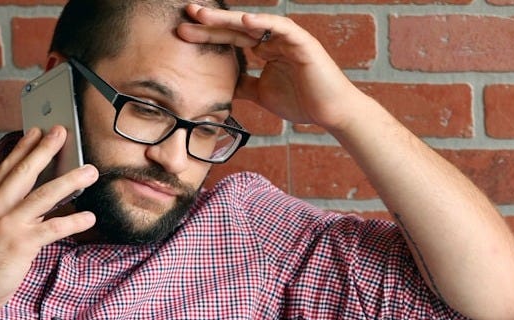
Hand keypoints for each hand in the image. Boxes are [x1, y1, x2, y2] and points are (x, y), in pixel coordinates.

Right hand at [0, 126, 96, 319]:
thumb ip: (5, 214)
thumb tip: (34, 204)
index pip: (6, 169)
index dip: (22, 149)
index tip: (35, 131)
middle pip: (24, 173)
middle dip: (45, 150)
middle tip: (62, 132)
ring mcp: (7, 225)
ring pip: (43, 196)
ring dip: (70, 181)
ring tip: (90, 171)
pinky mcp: (21, 245)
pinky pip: (53, 228)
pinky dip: (74, 221)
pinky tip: (90, 217)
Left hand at [177, 6, 367, 132]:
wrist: (331, 113)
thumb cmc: (303, 103)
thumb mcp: (262, 94)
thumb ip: (244, 86)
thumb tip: (224, 86)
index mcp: (266, 50)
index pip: (231, 39)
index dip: (208, 35)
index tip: (182, 33)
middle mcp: (275, 40)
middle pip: (237, 28)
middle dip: (211, 21)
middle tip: (187, 13)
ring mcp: (288, 39)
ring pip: (255, 24)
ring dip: (229, 19)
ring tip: (205, 15)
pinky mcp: (303, 43)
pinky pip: (282, 28)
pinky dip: (264, 24)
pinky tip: (245, 22)